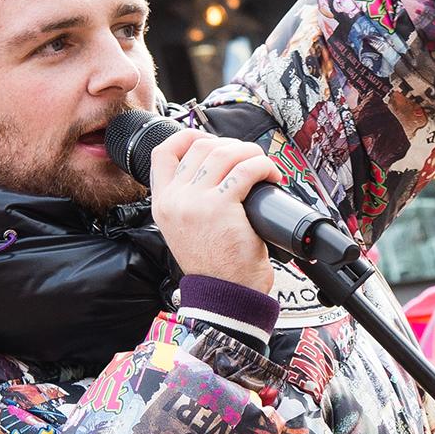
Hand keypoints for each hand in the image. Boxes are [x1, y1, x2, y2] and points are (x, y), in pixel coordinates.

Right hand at [149, 131, 282, 294]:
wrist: (224, 296)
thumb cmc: (214, 266)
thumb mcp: (185, 230)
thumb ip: (189, 202)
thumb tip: (217, 170)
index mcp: (162, 203)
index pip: (163, 153)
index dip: (188, 136)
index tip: (210, 140)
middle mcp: (175, 199)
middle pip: (201, 146)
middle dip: (231, 146)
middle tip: (249, 161)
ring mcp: (196, 202)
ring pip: (225, 152)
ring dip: (251, 154)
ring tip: (263, 169)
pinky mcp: (222, 207)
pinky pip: (247, 169)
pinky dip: (264, 167)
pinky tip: (271, 178)